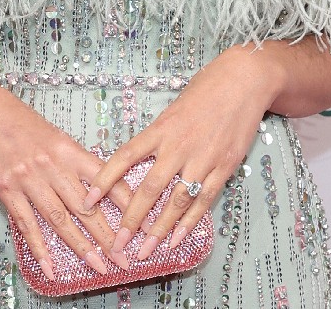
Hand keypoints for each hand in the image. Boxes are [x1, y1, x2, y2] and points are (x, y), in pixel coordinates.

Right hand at [0, 83, 135, 278]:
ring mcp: (29, 179)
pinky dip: (40, 248)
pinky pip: (27, 224)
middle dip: (108, 236)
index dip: (127, 203)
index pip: (107, 179)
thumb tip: (100, 187)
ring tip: (98, 266)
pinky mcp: (7, 189)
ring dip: (81, 246)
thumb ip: (75, 162)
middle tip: (124, 259)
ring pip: (60, 219)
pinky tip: (51, 267)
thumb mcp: (56, 136)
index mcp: (70, 150)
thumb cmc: (22, 122)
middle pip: (86, 206)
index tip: (142, 222)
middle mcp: (53, 165)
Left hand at [81, 45, 283, 259]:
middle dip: (131, 220)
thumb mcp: (174, 107)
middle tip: (117, 244)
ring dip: (158, 230)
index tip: (87, 200)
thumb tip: (139, 160)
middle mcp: (178, 146)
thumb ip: (159, 136)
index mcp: (160, 128)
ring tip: (145, 250)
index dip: (104, 180)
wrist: (244, 80)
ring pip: (176, 202)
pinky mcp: (224, 167)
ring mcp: (202, 159)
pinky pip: (203, 201)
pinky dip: (189, 223)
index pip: (124, 157)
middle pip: (148, 189)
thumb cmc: (207, 89)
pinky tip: (176, 240)